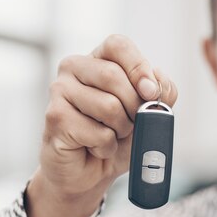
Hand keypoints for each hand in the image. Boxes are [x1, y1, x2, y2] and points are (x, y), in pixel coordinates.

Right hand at [26, 34, 176, 216]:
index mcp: (99, 59)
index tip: (151, 92)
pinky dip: (106, 147)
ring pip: (108, 105)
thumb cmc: (119, 137)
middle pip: (113, 75)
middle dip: (134, 107)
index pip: (118, 45)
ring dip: (121, 129)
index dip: (138, 67)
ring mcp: (60, 90)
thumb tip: (158, 82)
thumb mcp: (150, 112)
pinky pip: (98, 132)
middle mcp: (74, 67)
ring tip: (111, 136)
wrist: (91, 172)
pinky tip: (95, 148)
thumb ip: (162, 92)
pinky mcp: (54, 117)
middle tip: (131, 124)